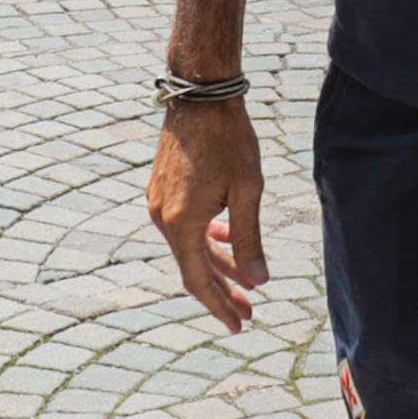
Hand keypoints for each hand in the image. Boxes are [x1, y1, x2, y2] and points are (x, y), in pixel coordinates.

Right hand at [146, 98, 268, 331]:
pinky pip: (184, 225)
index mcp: (181, 223)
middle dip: (222, 291)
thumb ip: (249, 239)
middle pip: (193, 267)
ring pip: (189, 246)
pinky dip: (206, 238)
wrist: (200, 94)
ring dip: (217, 264)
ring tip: (245, 281)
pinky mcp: (162, 188)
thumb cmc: (228, 138)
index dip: (219, 305)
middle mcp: (162, 217)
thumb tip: (258, 280)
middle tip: (248, 313)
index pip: (198, 280)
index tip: (239, 325)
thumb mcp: (247, 191)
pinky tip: (225, 238)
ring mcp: (159, 202)